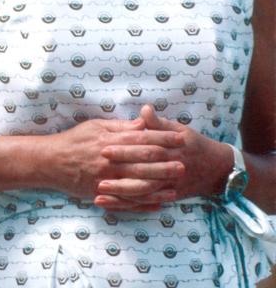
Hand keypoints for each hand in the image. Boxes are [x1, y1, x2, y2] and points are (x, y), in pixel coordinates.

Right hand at [46, 114, 183, 210]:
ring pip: (138, 184)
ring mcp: (106, 179)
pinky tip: (159, 202)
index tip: (180, 137)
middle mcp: (109, 161)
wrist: (50, 161)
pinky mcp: (102, 193)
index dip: (162, 138)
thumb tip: (143, 123)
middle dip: (166, 163)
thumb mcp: (95, 127)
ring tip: (176, 185)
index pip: (142, 139)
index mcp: (109, 141)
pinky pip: (128, 201)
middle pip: (144, 162)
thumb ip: (120, 127)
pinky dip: (144, 202)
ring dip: (159, 185)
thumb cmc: (73, 141)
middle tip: (186, 162)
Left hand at [96, 105, 230, 209]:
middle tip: (97, 169)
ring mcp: (170, 185)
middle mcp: (171, 168)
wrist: (217, 169)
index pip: (145, 148)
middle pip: (143, 170)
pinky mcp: (169, 196)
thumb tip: (144, 109)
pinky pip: (147, 202)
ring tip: (99, 190)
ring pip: (144, 190)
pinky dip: (129, 204)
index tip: (104, 147)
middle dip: (120, 171)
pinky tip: (112, 204)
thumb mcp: (179, 130)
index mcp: (171, 148)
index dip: (125, 148)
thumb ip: (159, 123)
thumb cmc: (193, 145)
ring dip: (122, 192)